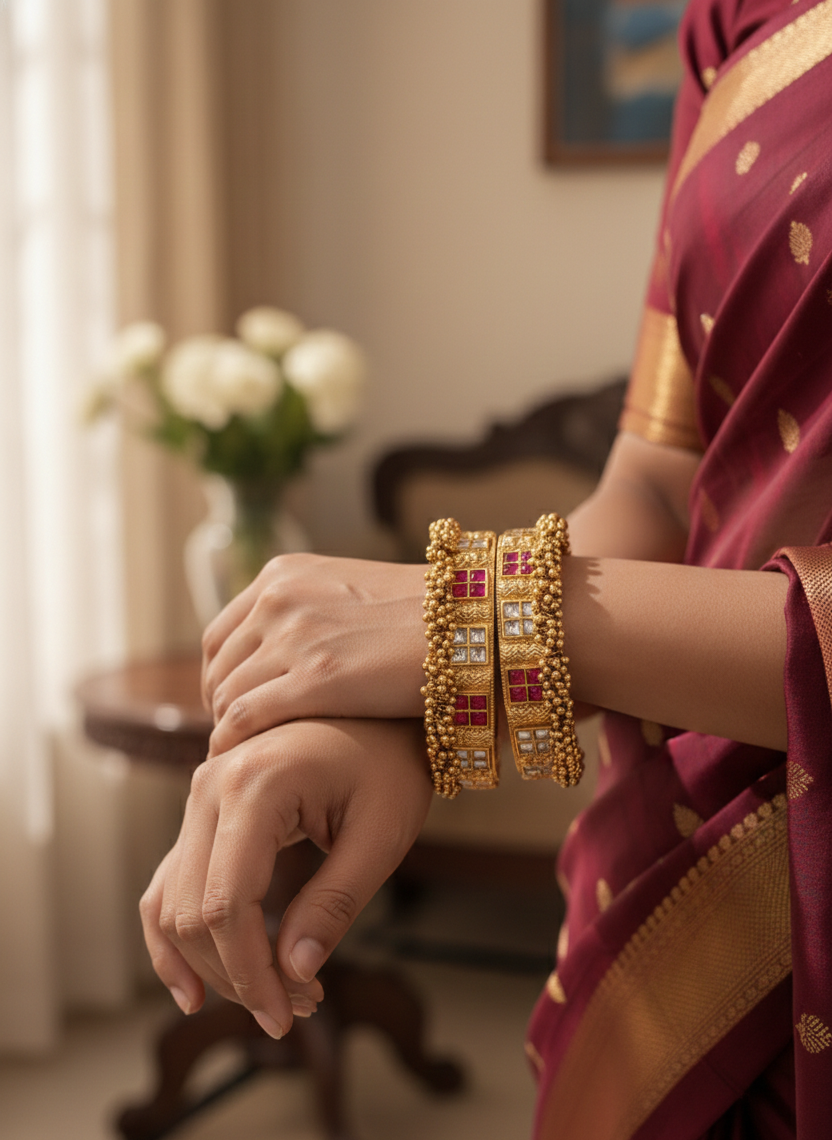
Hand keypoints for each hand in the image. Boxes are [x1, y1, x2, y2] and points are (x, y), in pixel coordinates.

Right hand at [140, 718, 431, 1037]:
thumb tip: (293, 975)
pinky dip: (175, 937)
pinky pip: (170, 882)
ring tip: (272, 1000)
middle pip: (192, 912)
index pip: (226, 905)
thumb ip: (336, 903)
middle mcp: (210, 786)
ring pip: (174, 904)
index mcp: (254, 786)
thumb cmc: (390, 765)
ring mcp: (200, 795)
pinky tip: (194, 989)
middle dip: (238, 975)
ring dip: (213, 964)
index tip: (290, 1014)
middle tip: (298, 1009)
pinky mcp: (204, 809)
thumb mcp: (381, 834)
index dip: (251, 972)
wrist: (379, 706)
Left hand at [202, 554, 426, 756]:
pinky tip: (240, 760)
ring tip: (241, 758)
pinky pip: (245, 717)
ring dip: (226, 731)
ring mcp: (295, 637)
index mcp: (284, 575)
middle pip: (219, 666)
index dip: (218, 677)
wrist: (472, 621)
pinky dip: (232, 742)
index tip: (229, 707)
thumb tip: (292, 647)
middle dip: (219, 707)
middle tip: (234, 740)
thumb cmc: (426, 615)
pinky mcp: (315, 679)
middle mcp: (280, 599)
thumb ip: (313, 611)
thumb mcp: (352, 592)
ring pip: (228, 694)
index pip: (222, 635)